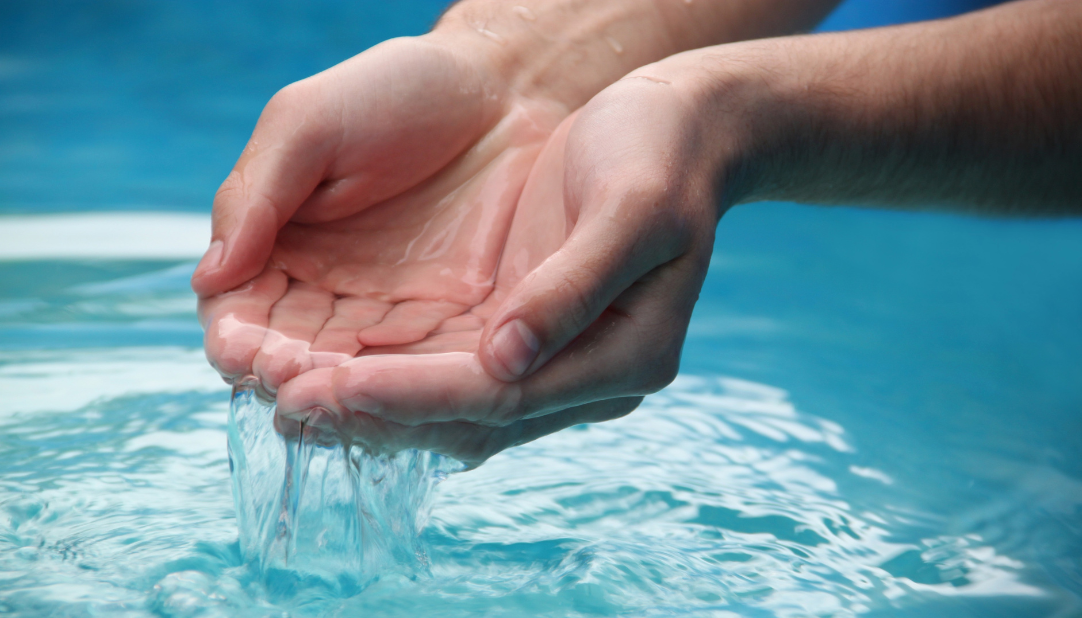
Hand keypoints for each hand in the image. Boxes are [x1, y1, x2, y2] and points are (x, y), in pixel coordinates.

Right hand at [193, 35, 568, 395]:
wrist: (503, 90)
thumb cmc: (397, 92)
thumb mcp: (309, 126)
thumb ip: (256, 196)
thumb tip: (208, 278)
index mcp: (280, 245)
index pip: (241, 311)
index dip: (238, 336)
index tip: (240, 349)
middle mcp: (329, 291)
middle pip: (291, 355)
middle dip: (283, 374)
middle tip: (286, 380)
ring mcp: (391, 312)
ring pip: (351, 373)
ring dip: (336, 392)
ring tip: (328, 397)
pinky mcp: (450, 323)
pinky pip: (418, 368)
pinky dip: (401, 389)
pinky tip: (392, 398)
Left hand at [275, 56, 737, 464]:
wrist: (674, 128)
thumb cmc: (659, 154)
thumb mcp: (633, 208)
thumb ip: (574, 287)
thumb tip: (506, 361)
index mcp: (625, 356)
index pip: (500, 398)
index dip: (413, 396)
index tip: (333, 387)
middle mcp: (584, 376)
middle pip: (465, 418)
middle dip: (373, 412)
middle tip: (283, 403)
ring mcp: (549, 361)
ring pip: (446, 406)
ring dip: (369, 404)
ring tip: (284, 395)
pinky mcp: (519, 335)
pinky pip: (442, 370)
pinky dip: (384, 374)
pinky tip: (326, 366)